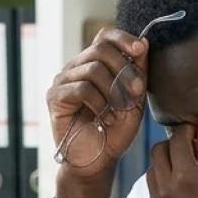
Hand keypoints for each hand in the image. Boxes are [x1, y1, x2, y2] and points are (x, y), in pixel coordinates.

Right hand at [47, 28, 148, 197]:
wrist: (98, 160)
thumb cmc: (116, 131)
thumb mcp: (134, 100)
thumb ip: (138, 73)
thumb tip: (143, 44)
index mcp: (96, 64)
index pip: (105, 36)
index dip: (123, 38)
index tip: (141, 50)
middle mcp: (77, 67)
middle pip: (100, 48)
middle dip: (124, 68)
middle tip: (136, 92)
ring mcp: (64, 80)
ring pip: (93, 69)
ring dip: (113, 91)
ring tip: (118, 112)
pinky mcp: (55, 96)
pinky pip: (81, 88)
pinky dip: (99, 103)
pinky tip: (104, 119)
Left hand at [147, 117, 197, 197]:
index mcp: (187, 178)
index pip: (176, 139)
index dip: (187, 131)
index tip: (195, 132)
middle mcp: (167, 192)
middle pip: (158, 152)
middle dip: (173, 145)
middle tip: (190, 150)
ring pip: (151, 172)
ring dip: (166, 165)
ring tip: (186, 170)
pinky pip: (153, 194)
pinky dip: (163, 186)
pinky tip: (182, 190)